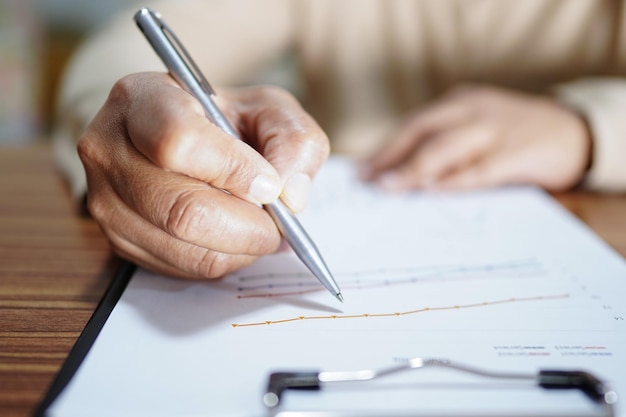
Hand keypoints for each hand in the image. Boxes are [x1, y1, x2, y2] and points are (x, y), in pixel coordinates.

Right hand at [78, 72, 328, 278]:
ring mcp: (105, 201)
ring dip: (239, 248)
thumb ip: (293, 141)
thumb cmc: (222, 121)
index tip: (271, 184)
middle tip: (277, 224)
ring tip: (260, 230)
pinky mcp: (117, 241)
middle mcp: (108, 150)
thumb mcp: (268, 110)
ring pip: (184, 247)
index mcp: (141, 100)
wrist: (176, 139)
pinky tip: (233, 239)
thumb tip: (289, 196)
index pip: (179, 141)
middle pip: (182, 209)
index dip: (235, 170)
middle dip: (247, 225)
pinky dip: (220, 260)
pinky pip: (180, 267)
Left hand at [360, 85, 591, 191]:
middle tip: (368, 181)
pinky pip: (480, 168)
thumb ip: (445, 146)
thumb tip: (398, 176)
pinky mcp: (518, 150)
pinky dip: (455, 180)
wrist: (575, 131)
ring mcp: (496, 128)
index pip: (413, 126)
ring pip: (445, 147)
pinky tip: (434, 190)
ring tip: (390, 187)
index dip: (385, 148)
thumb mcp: (477, 128)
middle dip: (390, 156)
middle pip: (421, 131)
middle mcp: (472, 110)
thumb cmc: (514, 135)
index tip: (361, 171)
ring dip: (415, 168)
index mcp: (459, 103)